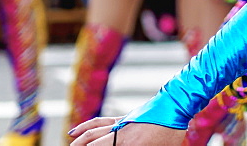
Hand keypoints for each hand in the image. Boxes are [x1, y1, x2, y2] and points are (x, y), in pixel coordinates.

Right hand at [68, 117, 183, 145]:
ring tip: (70, 145)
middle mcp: (122, 133)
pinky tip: (74, 132)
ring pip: (92, 132)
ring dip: (79, 141)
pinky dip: (85, 127)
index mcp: (132, 144)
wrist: (176, 104)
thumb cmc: (172, 130)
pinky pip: (99, 122)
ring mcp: (120, 123)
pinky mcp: (122, 118)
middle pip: (93, 143)